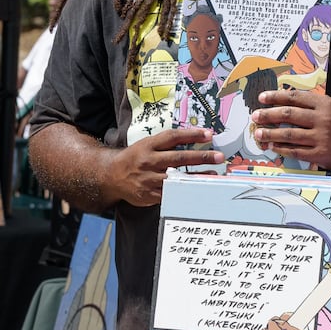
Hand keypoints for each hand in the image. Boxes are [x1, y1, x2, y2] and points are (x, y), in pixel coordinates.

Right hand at [109, 127, 223, 206]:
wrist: (111, 175)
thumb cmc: (135, 158)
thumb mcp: (147, 145)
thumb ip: (167, 143)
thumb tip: (195, 139)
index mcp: (148, 145)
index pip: (172, 137)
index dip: (192, 135)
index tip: (209, 134)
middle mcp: (148, 161)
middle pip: (179, 158)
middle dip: (201, 157)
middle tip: (219, 156)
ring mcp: (149, 179)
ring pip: (177, 178)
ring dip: (197, 177)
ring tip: (214, 175)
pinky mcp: (149, 195)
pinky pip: (170, 194)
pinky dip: (185, 191)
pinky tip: (197, 189)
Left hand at [248, 90, 330, 171]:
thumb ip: (313, 104)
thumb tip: (285, 102)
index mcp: (326, 104)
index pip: (295, 97)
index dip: (276, 97)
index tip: (262, 98)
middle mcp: (323, 119)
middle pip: (289, 114)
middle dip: (268, 114)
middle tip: (255, 116)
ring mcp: (321, 137)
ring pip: (289, 133)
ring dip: (270, 133)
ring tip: (258, 134)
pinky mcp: (320, 154)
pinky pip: (295, 150)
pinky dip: (281, 148)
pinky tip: (272, 146)